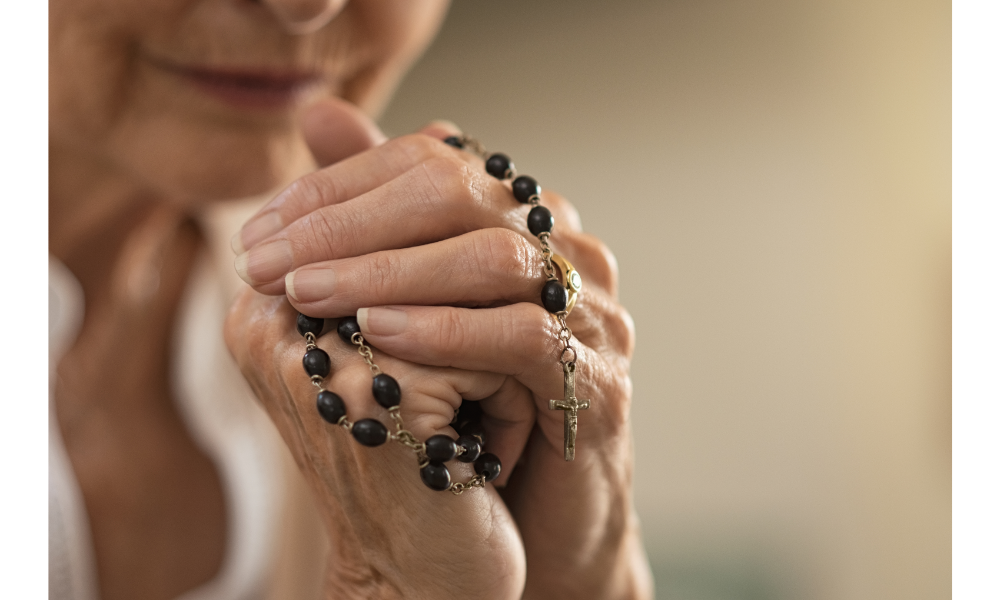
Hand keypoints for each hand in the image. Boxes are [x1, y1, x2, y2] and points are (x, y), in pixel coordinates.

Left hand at [232, 103, 652, 597]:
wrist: (530, 515)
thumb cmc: (463, 402)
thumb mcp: (410, 305)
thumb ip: (373, 213)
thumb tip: (316, 111)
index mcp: (523, 220)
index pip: (432, 161)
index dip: (343, 183)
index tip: (264, 226)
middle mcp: (566, 250)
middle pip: (462, 193)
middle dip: (352, 222)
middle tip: (267, 259)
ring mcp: (592, 312)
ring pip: (496, 257)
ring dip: (390, 271)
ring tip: (309, 294)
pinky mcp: (599, 381)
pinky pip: (527, 335)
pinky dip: (448, 329)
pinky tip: (379, 335)